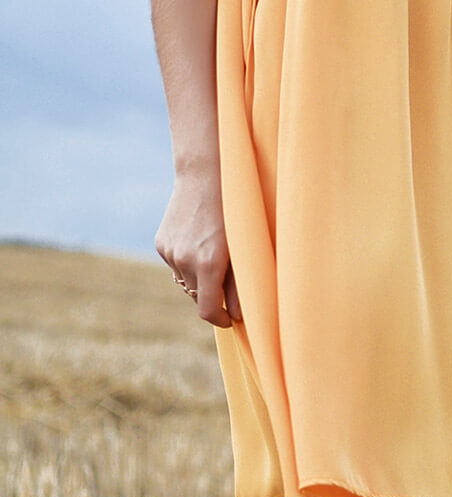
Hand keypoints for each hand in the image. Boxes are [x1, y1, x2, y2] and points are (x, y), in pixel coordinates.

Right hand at [154, 170, 241, 327]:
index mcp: (209, 264)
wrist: (204, 176)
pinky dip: (188, 263)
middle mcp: (185, 261)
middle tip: (229, 287)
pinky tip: (199, 243)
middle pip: (198, 297)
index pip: (208, 310)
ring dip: (200, 280)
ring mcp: (170, 252)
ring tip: (215, 258)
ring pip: (186, 281)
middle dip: (213, 298)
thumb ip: (240, 282)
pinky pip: (176, 265)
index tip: (230, 319)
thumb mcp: (244, 247)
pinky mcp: (161, 244)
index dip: (221, 320)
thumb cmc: (235, 211)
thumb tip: (239, 314)